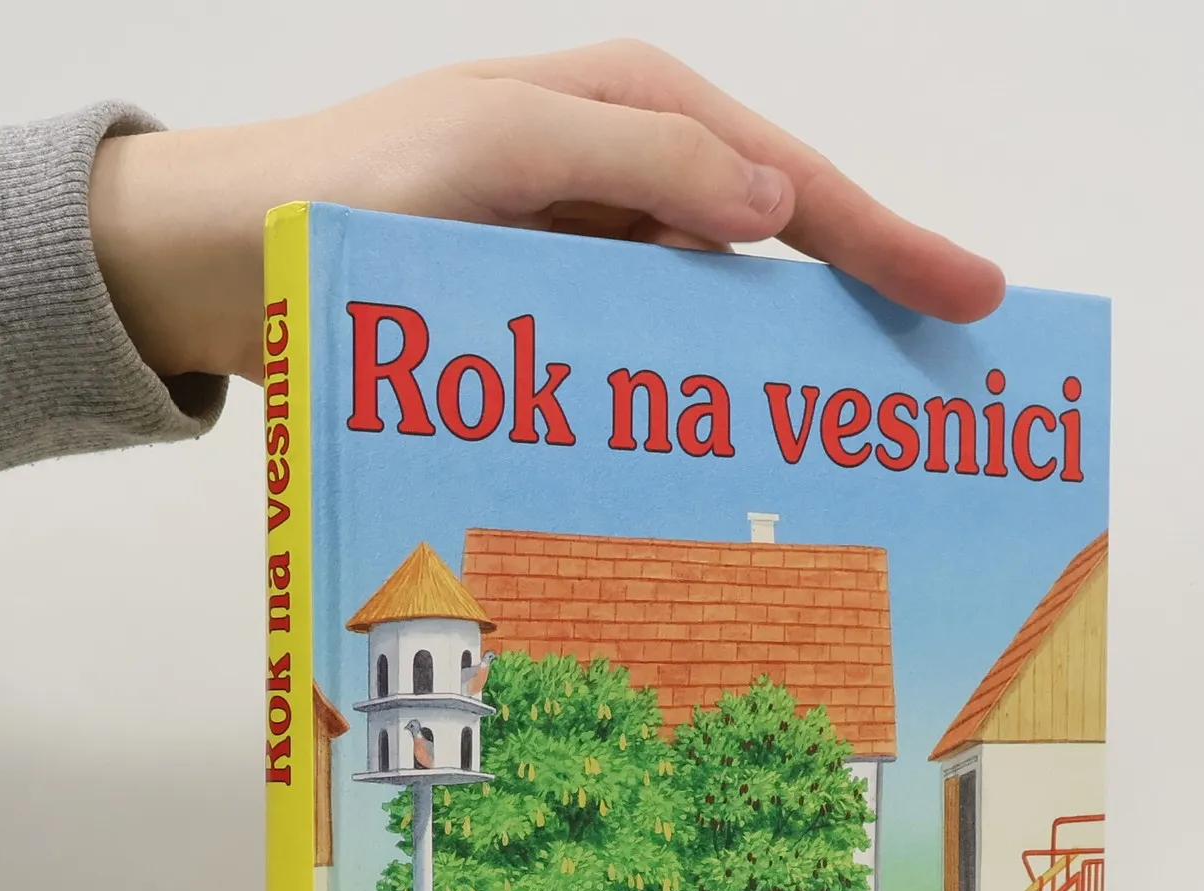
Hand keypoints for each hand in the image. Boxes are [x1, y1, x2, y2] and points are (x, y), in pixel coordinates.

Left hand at [88, 40, 1003, 382]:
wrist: (231, 261)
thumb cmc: (355, 187)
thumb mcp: (500, 148)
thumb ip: (641, 157)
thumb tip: (775, 199)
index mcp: (634, 114)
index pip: (793, 181)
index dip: (888, 242)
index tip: (972, 299)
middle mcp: (628, 184)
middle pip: (781, 254)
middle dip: (863, 315)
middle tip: (941, 395)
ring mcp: (596, 261)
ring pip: (723, 323)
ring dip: (783, 380)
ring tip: (864, 452)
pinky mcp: (557, 328)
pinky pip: (654, 367)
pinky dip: (699, 408)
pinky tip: (734, 463)